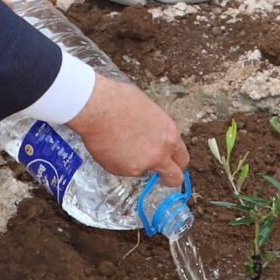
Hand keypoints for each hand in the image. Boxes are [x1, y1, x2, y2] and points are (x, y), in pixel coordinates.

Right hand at [65, 74, 188, 186]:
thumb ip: (156, 130)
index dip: (177, 163)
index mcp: (169, 136)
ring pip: (142, 170)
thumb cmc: (120, 101)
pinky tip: (110, 144)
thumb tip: (152, 135)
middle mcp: (159, 154)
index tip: (172, 164)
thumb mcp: (149, 111)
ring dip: (135, 162)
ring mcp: (140, 166)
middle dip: (168, 178)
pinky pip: (122, 169)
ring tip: (119, 140)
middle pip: (173, 178)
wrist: (97, 108)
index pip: (182, 159)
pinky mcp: (121, 171)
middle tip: (161, 176)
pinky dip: (118, 161)